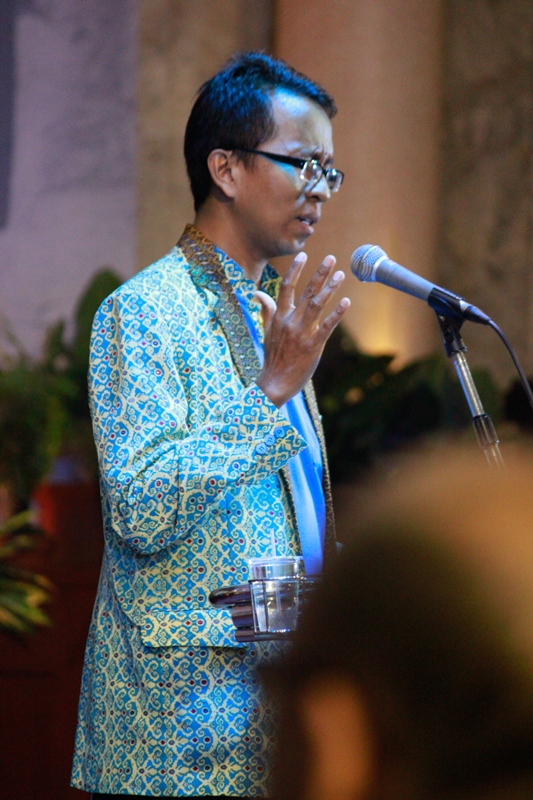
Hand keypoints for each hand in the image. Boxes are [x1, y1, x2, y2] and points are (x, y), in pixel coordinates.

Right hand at [255, 252, 349, 407]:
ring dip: (330, 288)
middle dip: (320, 274)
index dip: (295, 270)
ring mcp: (302, 333)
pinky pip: (327, 326)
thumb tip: (257, 293)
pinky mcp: (313, 346)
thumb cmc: (273, 357)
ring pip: (317, 305)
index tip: (303, 255)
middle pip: (307, 292)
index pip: (286, 288)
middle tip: (331, 258)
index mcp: (280, 317)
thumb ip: (266, 310)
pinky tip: (346, 301)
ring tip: (341, 275)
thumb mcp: (266, 331)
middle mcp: (290, 321)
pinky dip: (337, 313)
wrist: (275, 382)